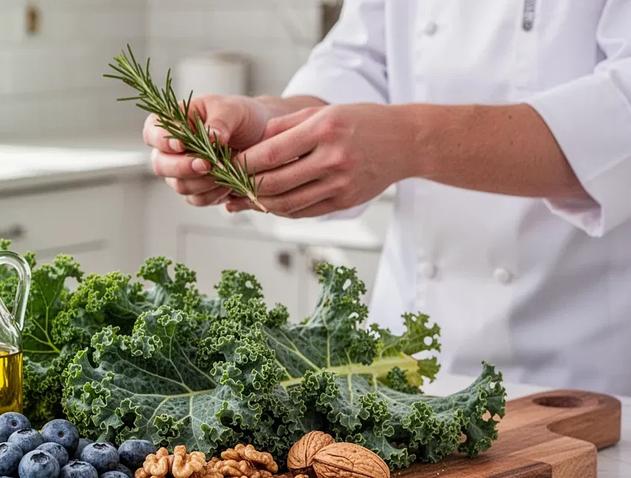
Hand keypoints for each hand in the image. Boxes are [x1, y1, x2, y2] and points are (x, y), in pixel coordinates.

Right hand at [144, 95, 270, 206]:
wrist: (260, 136)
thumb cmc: (240, 116)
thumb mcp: (232, 110)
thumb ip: (220, 122)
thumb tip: (212, 136)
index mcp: (173, 123)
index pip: (152, 133)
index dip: (161, 141)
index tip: (181, 144)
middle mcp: (171, 150)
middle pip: (160, 165)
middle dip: (183, 167)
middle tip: (206, 163)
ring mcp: (181, 172)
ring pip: (179, 185)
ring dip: (202, 182)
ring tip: (224, 170)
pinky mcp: (197, 190)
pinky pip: (197, 198)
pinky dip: (213, 193)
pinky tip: (228, 183)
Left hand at [227, 103, 416, 217]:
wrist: (405, 142)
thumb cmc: (360, 121)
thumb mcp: (323, 111)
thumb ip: (286, 127)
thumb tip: (250, 145)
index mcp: (324, 130)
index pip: (271, 154)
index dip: (242, 163)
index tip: (225, 163)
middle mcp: (333, 159)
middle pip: (274, 182)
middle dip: (244, 186)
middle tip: (226, 184)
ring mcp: (340, 184)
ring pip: (287, 204)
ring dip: (259, 204)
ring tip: (241, 198)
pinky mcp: (345, 202)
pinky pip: (304, 212)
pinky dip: (281, 210)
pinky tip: (267, 204)